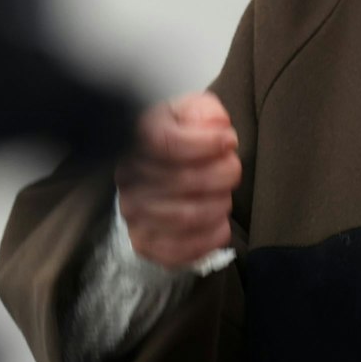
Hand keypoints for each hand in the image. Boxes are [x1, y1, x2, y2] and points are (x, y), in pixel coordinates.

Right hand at [115, 92, 241, 268]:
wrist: (153, 173)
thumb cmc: (178, 138)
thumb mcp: (190, 113)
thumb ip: (205, 111)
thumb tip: (217, 125)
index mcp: (136, 139)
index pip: (166, 143)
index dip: (204, 144)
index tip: (228, 141)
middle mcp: (128, 177)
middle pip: (183, 181)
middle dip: (222, 174)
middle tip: (232, 169)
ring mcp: (133, 212)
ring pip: (186, 216)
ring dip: (218, 205)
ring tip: (225, 195)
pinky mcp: (143, 242)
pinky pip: (180, 250)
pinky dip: (210, 238)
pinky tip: (220, 223)